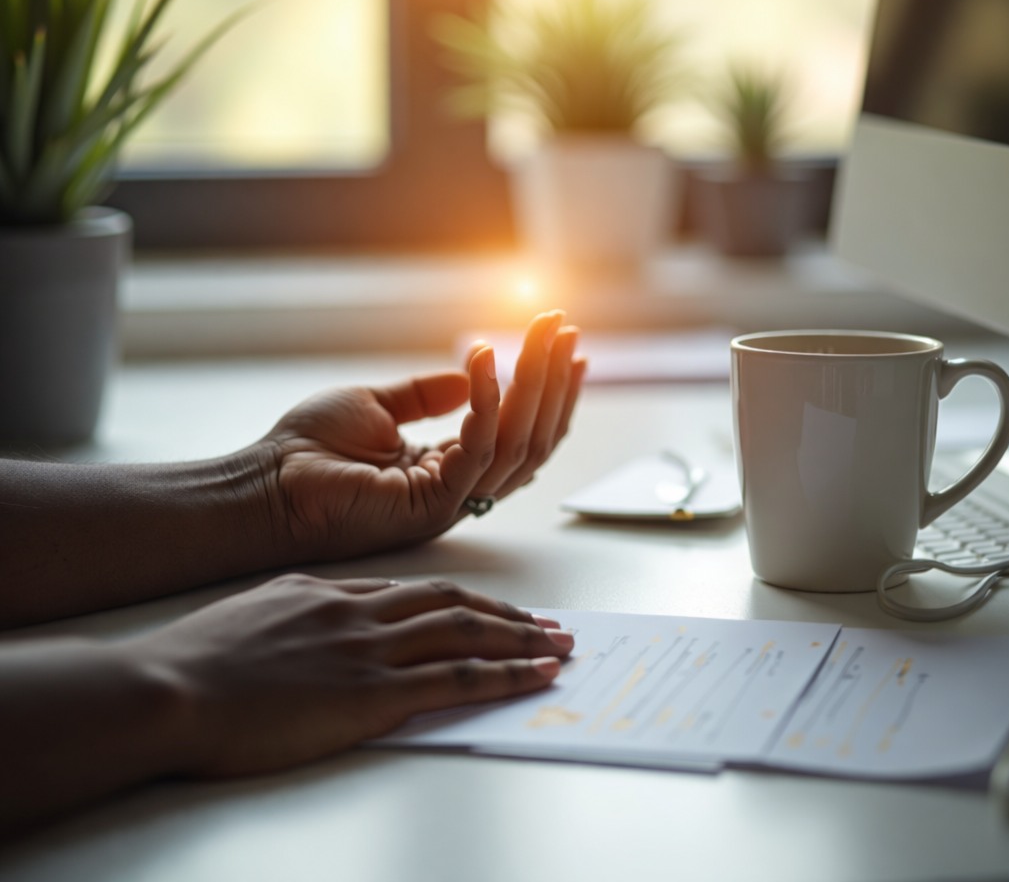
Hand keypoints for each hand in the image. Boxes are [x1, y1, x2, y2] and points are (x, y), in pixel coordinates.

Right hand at [138, 574, 573, 776]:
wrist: (173, 685)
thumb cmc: (202, 657)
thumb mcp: (260, 612)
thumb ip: (305, 611)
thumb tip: (331, 617)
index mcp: (333, 592)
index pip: (415, 590)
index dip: (461, 598)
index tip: (490, 606)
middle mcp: (362, 612)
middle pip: (453, 602)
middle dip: (508, 612)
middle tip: (549, 623)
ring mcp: (370, 650)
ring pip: (464, 632)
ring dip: (520, 638)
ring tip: (558, 646)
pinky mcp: (371, 694)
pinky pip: (454, 679)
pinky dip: (502, 674)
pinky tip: (533, 676)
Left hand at [262, 310, 584, 558]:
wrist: (264, 487)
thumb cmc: (307, 450)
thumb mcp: (375, 406)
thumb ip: (424, 395)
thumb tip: (471, 374)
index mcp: (447, 472)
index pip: (515, 433)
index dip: (544, 392)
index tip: (562, 347)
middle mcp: (458, 490)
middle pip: (530, 437)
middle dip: (553, 382)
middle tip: (565, 332)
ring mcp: (450, 502)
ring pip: (519, 443)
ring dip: (538, 385)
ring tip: (547, 337)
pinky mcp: (433, 503)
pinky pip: (479, 446)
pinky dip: (490, 398)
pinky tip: (488, 356)